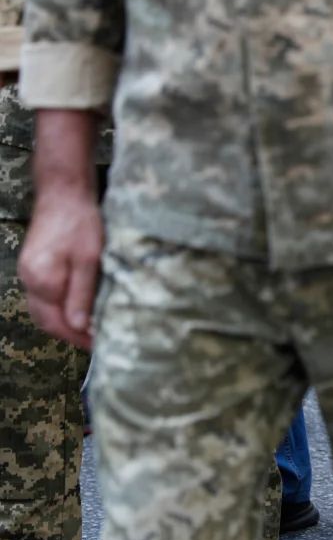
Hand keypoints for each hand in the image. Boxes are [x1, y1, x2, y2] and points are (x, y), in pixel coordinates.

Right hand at [19, 192, 102, 348]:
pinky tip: (75, 309)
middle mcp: (29, 280)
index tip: (98, 346)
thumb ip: (82, 295)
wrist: (63, 194)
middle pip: (46, 320)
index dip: (77, 338)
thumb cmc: (80, 223)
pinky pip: (43, 297)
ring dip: (62, 323)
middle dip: (69, 335)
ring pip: (43, 310)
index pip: (57, 323)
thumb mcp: (89, 260)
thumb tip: (79, 327)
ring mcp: (28, 273)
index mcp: (42, 281)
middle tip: (94, 342)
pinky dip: (58, 308)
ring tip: (88, 330)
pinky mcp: (33, 266)